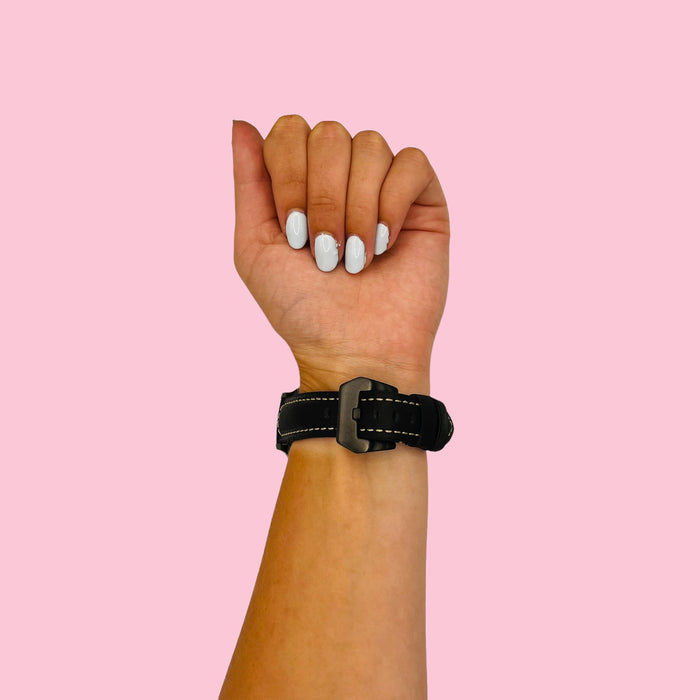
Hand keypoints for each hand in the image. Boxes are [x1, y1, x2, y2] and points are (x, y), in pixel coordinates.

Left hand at [231, 116, 449, 393]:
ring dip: (356, 208)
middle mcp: (342, 178)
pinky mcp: (423, 201)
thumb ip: (249, 184)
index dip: (288, 175)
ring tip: (356, 258)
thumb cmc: (304, 309)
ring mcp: (384, 187)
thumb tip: (241, 123)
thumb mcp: (256, 247)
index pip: (290, 131)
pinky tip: (386, 244)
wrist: (355, 349)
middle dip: (322, 196)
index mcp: (301, 183)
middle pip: (329, 133)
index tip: (294, 234)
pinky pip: (411, 162)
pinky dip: (392, 203)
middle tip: (326, 251)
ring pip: (369, 145)